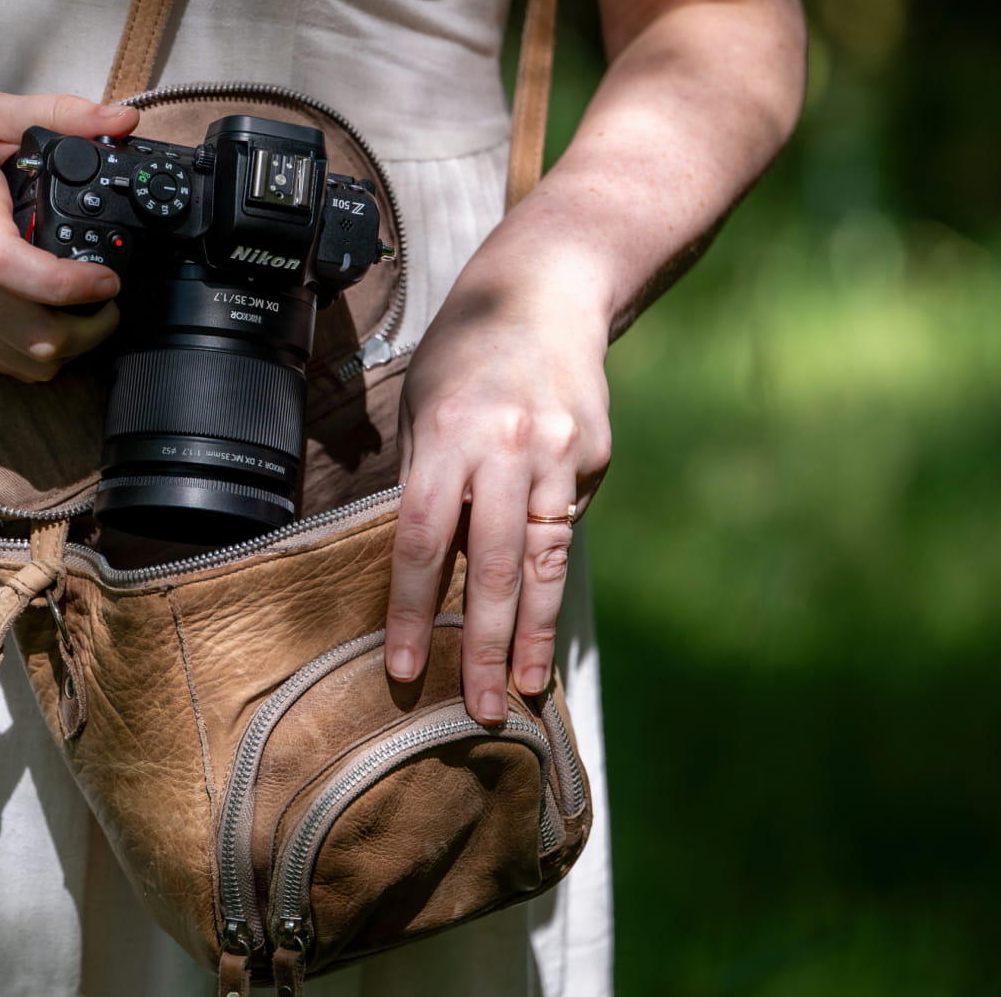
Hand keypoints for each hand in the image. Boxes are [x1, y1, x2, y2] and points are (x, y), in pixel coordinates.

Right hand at [0, 89, 138, 380]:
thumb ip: (58, 114)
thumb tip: (121, 122)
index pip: (13, 270)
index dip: (70, 286)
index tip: (107, 278)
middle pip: (30, 340)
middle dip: (89, 330)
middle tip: (108, 297)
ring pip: (19, 363)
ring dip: (67, 349)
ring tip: (86, 312)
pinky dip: (33, 355)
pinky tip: (48, 320)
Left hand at [383, 260, 610, 724]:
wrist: (549, 289)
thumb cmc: (465, 351)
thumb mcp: (421, 402)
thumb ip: (422, 481)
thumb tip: (417, 569)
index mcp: (449, 432)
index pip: (422, 541)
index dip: (412, 611)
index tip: (405, 669)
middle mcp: (509, 446)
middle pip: (493, 565)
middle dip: (483, 646)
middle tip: (481, 711)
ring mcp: (561, 454)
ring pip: (545, 562)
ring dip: (534, 634)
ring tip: (527, 691)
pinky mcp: (595, 458)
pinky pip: (565, 529)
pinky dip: (551, 578)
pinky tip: (541, 621)